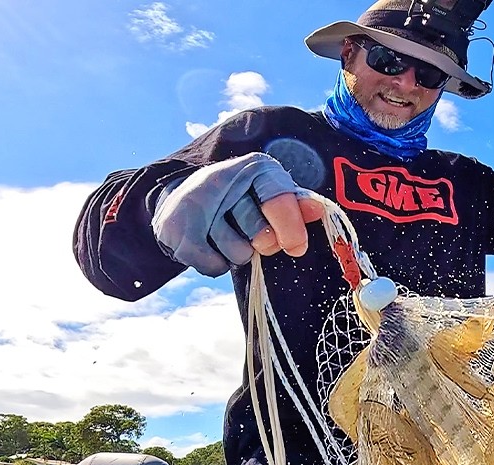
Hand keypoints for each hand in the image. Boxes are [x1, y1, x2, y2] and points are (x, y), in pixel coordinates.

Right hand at [152, 153, 323, 276]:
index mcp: (256, 168)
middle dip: (262, 241)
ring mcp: (197, 203)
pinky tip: (208, 244)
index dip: (291, 226)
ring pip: (240, 254)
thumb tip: (317, 210)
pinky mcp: (176, 230)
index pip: (278, 198)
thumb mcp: (270, 197)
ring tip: (224, 232)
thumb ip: (295, 204)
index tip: (296, 247)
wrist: (182, 202)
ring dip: (237, 252)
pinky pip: (216, 266)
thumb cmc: (240, 202)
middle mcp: (225, 178)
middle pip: (261, 234)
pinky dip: (216, 264)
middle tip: (250, 230)